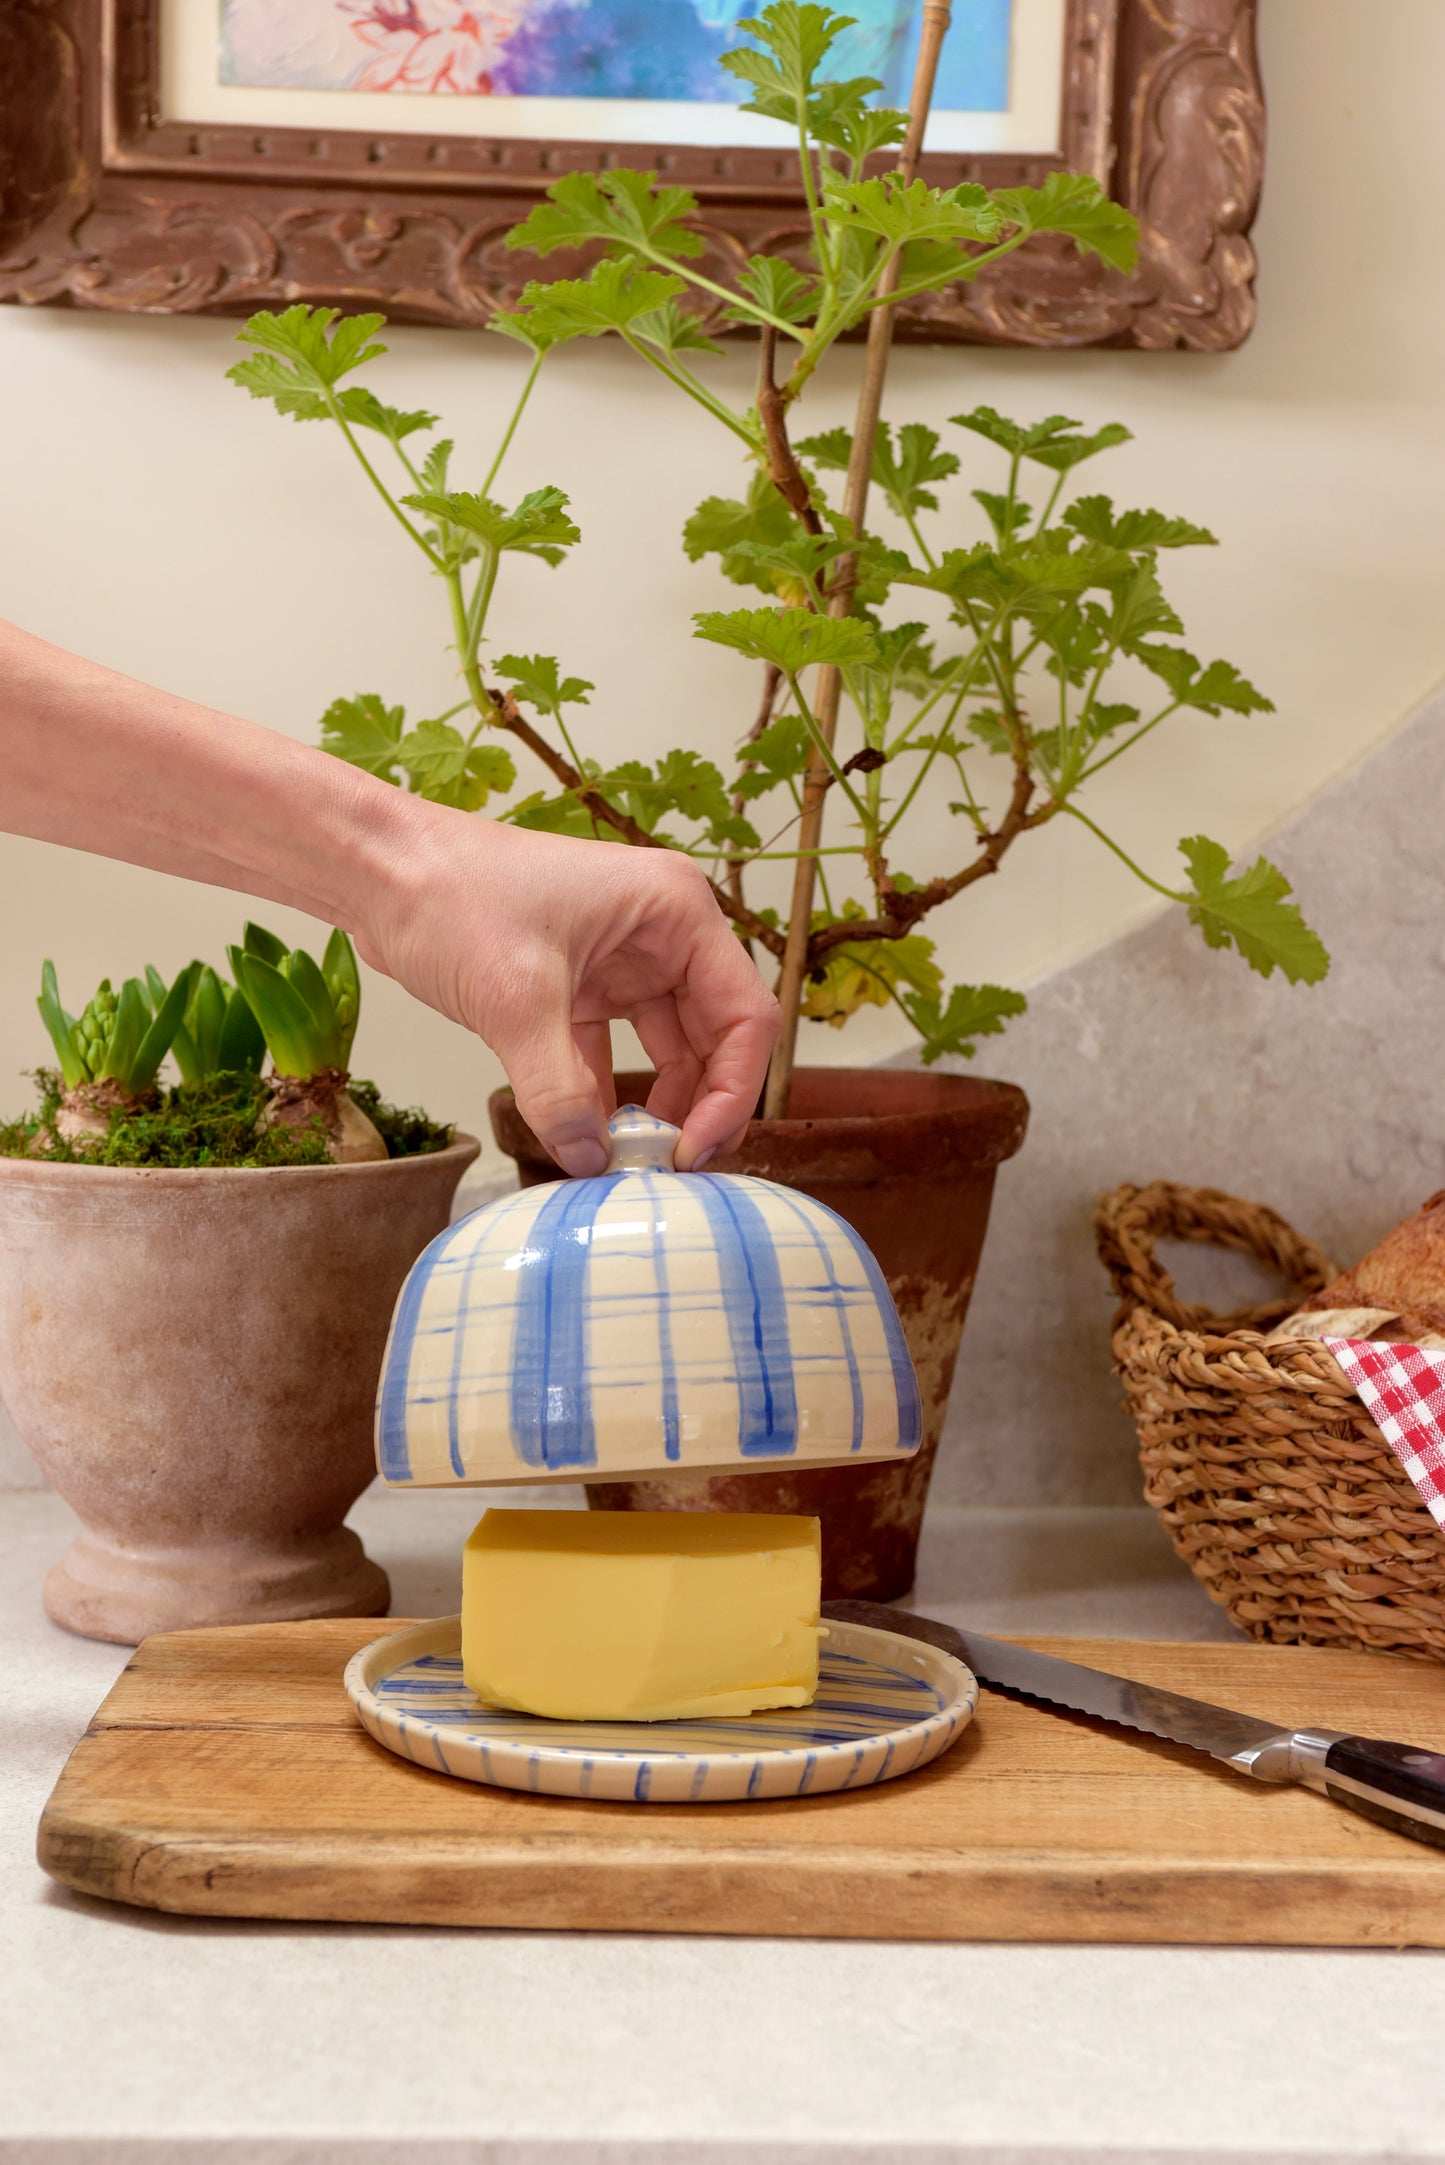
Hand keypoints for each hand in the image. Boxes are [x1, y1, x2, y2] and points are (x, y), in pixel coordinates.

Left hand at [353, 803, 779, 1175]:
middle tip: (668, 1170)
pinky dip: (602, 1098)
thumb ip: (559, 1091)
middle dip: (694, 1107)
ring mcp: (622, 960)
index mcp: (675, 910)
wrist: (377, 871)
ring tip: (627, 1163)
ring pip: (666, 1051)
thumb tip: (588, 1162)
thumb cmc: (451, 896)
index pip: (745, 1017)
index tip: (694, 1152)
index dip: (731, 1093)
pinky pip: (611, 1055)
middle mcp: (662, 933)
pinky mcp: (580, 986)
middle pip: (714, 1039)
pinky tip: (585, 1142)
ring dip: (651, 1108)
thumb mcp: (515, 1002)